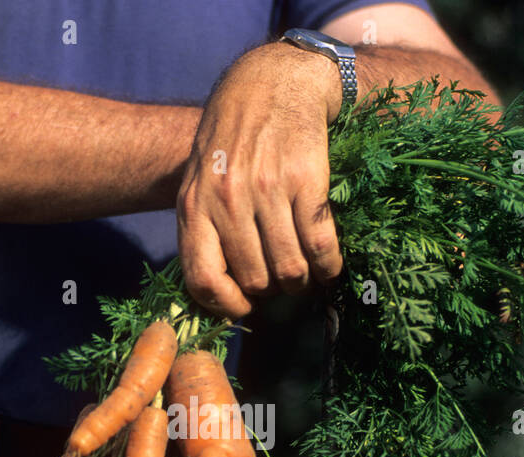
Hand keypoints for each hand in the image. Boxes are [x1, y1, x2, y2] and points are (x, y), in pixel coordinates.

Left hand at [176, 42, 345, 317]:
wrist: (271, 83)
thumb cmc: (232, 140)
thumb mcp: (199, 182)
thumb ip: (203, 230)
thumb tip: (218, 293)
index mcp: (195, 206)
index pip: (203, 280)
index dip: (226, 305)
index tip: (244, 306)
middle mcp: (227, 201)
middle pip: (255, 280)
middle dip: (272, 290)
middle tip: (282, 280)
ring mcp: (267, 191)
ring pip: (290, 269)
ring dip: (303, 282)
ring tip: (306, 275)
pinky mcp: (306, 180)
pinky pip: (320, 245)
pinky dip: (329, 265)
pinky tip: (329, 264)